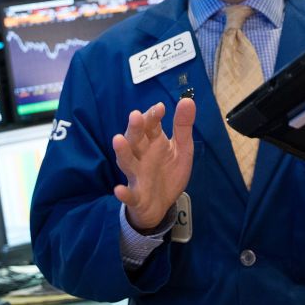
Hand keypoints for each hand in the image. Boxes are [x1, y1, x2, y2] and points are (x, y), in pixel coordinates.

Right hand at [113, 98, 194, 231]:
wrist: (162, 204)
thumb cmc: (168, 172)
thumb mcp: (182, 148)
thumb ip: (183, 126)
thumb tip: (187, 100)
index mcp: (154, 143)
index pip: (151, 126)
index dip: (153, 116)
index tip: (160, 107)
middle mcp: (142, 156)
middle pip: (136, 140)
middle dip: (136, 128)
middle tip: (136, 115)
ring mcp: (137, 176)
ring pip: (127, 162)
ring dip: (123, 152)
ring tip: (117, 140)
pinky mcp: (137, 197)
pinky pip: (129, 195)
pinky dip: (124, 193)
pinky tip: (119, 190)